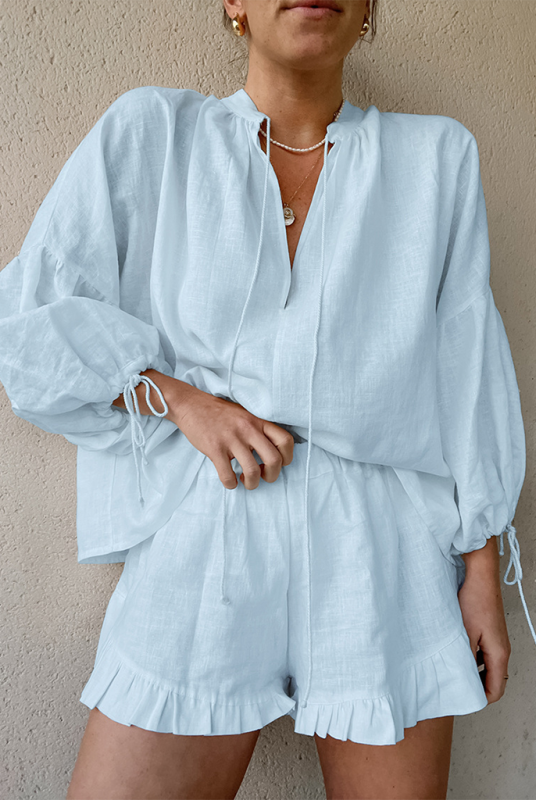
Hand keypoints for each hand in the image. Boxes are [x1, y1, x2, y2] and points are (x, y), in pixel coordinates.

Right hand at [166, 383, 294, 490]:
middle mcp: (248, 429)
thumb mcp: (245, 414)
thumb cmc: (219, 412)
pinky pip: (227, 475)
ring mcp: (231, 439)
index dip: (287, 458)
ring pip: (253, 471)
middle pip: (274, 460)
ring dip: (252, 483)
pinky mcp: (215, 449)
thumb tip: (273, 449)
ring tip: (246, 481)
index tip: (278, 463)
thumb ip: (259, 428)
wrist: (191, 405)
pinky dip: (231, 484)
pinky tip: (230, 480)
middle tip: (263, 476)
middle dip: (272, 476)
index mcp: (258, 421)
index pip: (286, 440)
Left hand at [458, 536, 510, 703]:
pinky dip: (474, 658)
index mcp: (500, 654)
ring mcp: (497, 641)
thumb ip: (464, 659)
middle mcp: (502, 650)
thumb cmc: (474, 601)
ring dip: (474, 671)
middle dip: (475, 686)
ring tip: (453, 668)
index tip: (461, 697)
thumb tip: (460, 679)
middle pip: (493, 681)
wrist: (480, 576)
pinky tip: (457, 651)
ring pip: (488, 667)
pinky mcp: (490, 632)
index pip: (495, 690)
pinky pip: (485, 654)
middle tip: (454, 684)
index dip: (479, 699)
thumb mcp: (465, 634)